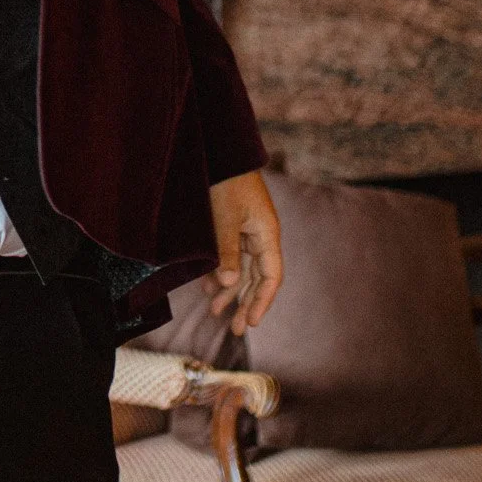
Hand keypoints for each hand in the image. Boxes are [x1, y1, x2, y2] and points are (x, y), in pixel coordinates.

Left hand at [206, 170, 281, 335]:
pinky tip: (209, 289)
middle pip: (258, 278)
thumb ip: (228, 251)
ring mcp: (247, 231)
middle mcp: (261, 235)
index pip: (272, 276)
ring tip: (215, 312)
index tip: (251, 323)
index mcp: (267, 234)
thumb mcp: (224, 218)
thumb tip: (231, 284)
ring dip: (231, 291)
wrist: (218, 150)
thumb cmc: (224, 182)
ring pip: (243, 269)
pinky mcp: (233, 226)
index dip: (263, 301)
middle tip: (235, 330)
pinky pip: (231, 257)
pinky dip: (221, 274)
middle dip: (246, 304)